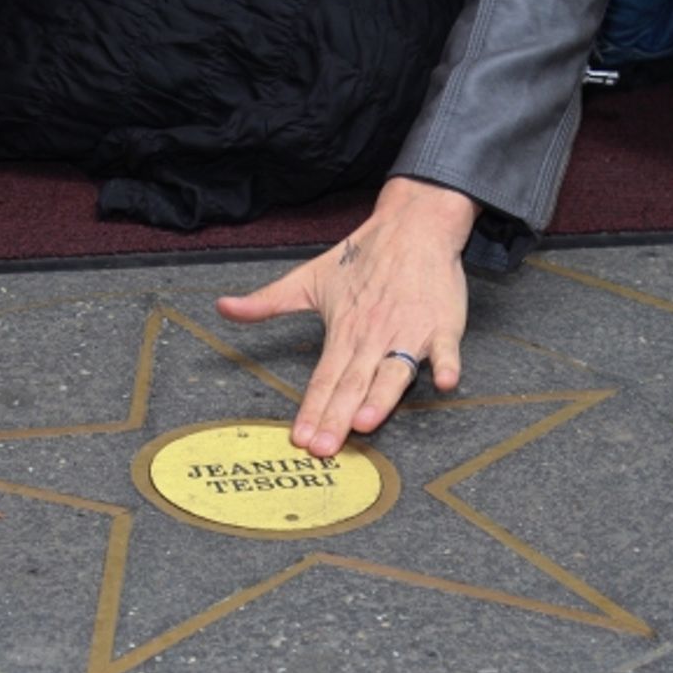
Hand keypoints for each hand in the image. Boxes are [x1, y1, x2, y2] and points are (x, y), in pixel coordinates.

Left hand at [217, 177, 478, 456]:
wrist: (414, 224)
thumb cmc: (363, 257)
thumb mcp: (308, 278)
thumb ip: (267, 301)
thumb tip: (224, 307)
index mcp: (343, 330)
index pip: (323, 378)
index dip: (311, 409)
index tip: (300, 438)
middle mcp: (373, 336)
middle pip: (353, 384)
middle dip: (338, 418)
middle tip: (324, 448)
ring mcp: (409, 331)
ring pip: (394, 371)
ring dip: (382, 396)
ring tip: (367, 422)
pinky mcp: (443, 324)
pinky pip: (447, 348)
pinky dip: (448, 363)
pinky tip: (447, 382)